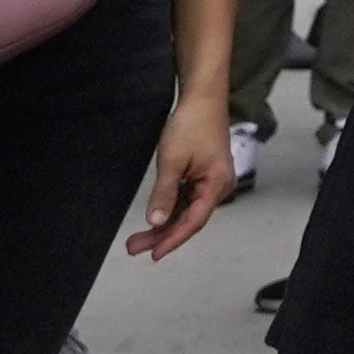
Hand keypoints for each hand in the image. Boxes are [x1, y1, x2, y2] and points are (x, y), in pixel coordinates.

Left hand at [126, 92, 236, 257]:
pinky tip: (155, 217)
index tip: (153, 254)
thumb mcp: (171, 161)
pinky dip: (171, 210)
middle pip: (190, 219)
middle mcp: (219, 186)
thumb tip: (155, 222)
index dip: (172, 240)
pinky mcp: (205, 175)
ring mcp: (212, 181)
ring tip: (138, 239)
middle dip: (162, 235)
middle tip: (133, 248)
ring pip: (187, 211)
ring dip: (164, 224)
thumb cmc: (191, 125)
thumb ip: (164, 194)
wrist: (203, 99)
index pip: (194, 221)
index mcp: (217, 185)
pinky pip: (188, 200)